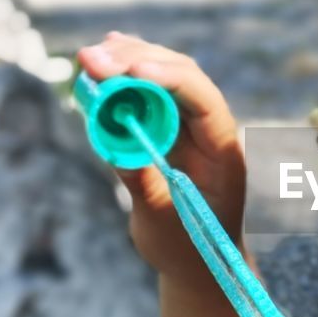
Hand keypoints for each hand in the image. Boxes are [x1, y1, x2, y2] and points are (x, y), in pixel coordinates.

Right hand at [77, 31, 246, 289]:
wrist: (199, 263)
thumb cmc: (188, 250)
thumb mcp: (163, 223)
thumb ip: (144, 185)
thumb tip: (117, 147)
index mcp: (224, 153)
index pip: (205, 103)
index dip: (171, 80)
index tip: (134, 70)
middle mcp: (212, 132)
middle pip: (183, 80)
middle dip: (138, 63)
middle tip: (94, 58)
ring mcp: (192, 128)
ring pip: (167, 79)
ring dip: (131, 62)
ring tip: (93, 56)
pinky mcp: (171, 129)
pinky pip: (153, 93)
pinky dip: (129, 74)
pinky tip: (109, 53)